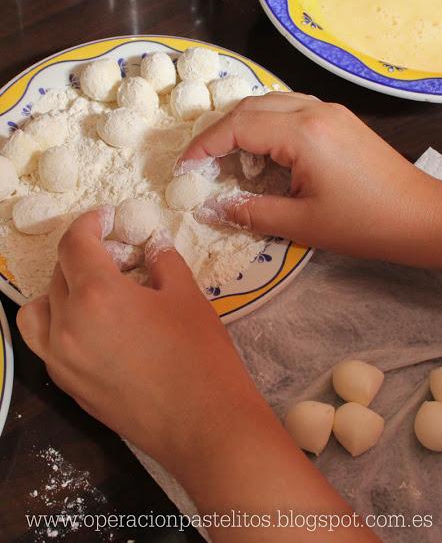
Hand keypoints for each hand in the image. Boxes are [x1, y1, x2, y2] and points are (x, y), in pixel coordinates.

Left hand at [16, 208, 379, 541]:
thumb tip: (152, 245)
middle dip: (83, 255)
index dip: (89, 222)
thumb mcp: (187, 296)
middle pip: (58, 274)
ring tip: (91, 291)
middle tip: (117, 256)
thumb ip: (163, 261)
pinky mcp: (69, 386)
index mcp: (95, 294)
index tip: (107, 217)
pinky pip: (47, 344)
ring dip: (58, 291)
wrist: (204, 425)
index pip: (75, 244)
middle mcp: (66, 325)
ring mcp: (61, 360)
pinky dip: (60, 324)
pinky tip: (94, 327)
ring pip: (38, 311)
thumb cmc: (200, 354)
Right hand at [179, 93, 441, 268]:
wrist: (419, 216)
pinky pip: (290, 108)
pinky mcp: (338, 118)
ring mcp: (329, 110)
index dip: (204, 145)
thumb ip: (250, 212)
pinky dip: (266, 124)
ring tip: (226, 156)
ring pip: (270, 102)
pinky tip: (262, 149)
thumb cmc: (363, 224)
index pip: (238, 126)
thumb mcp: (301, 224)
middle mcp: (314, 110)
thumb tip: (209, 209)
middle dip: (218, 131)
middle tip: (200, 162)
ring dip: (242, 124)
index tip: (184, 167)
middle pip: (250, 106)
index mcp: (303, 133)